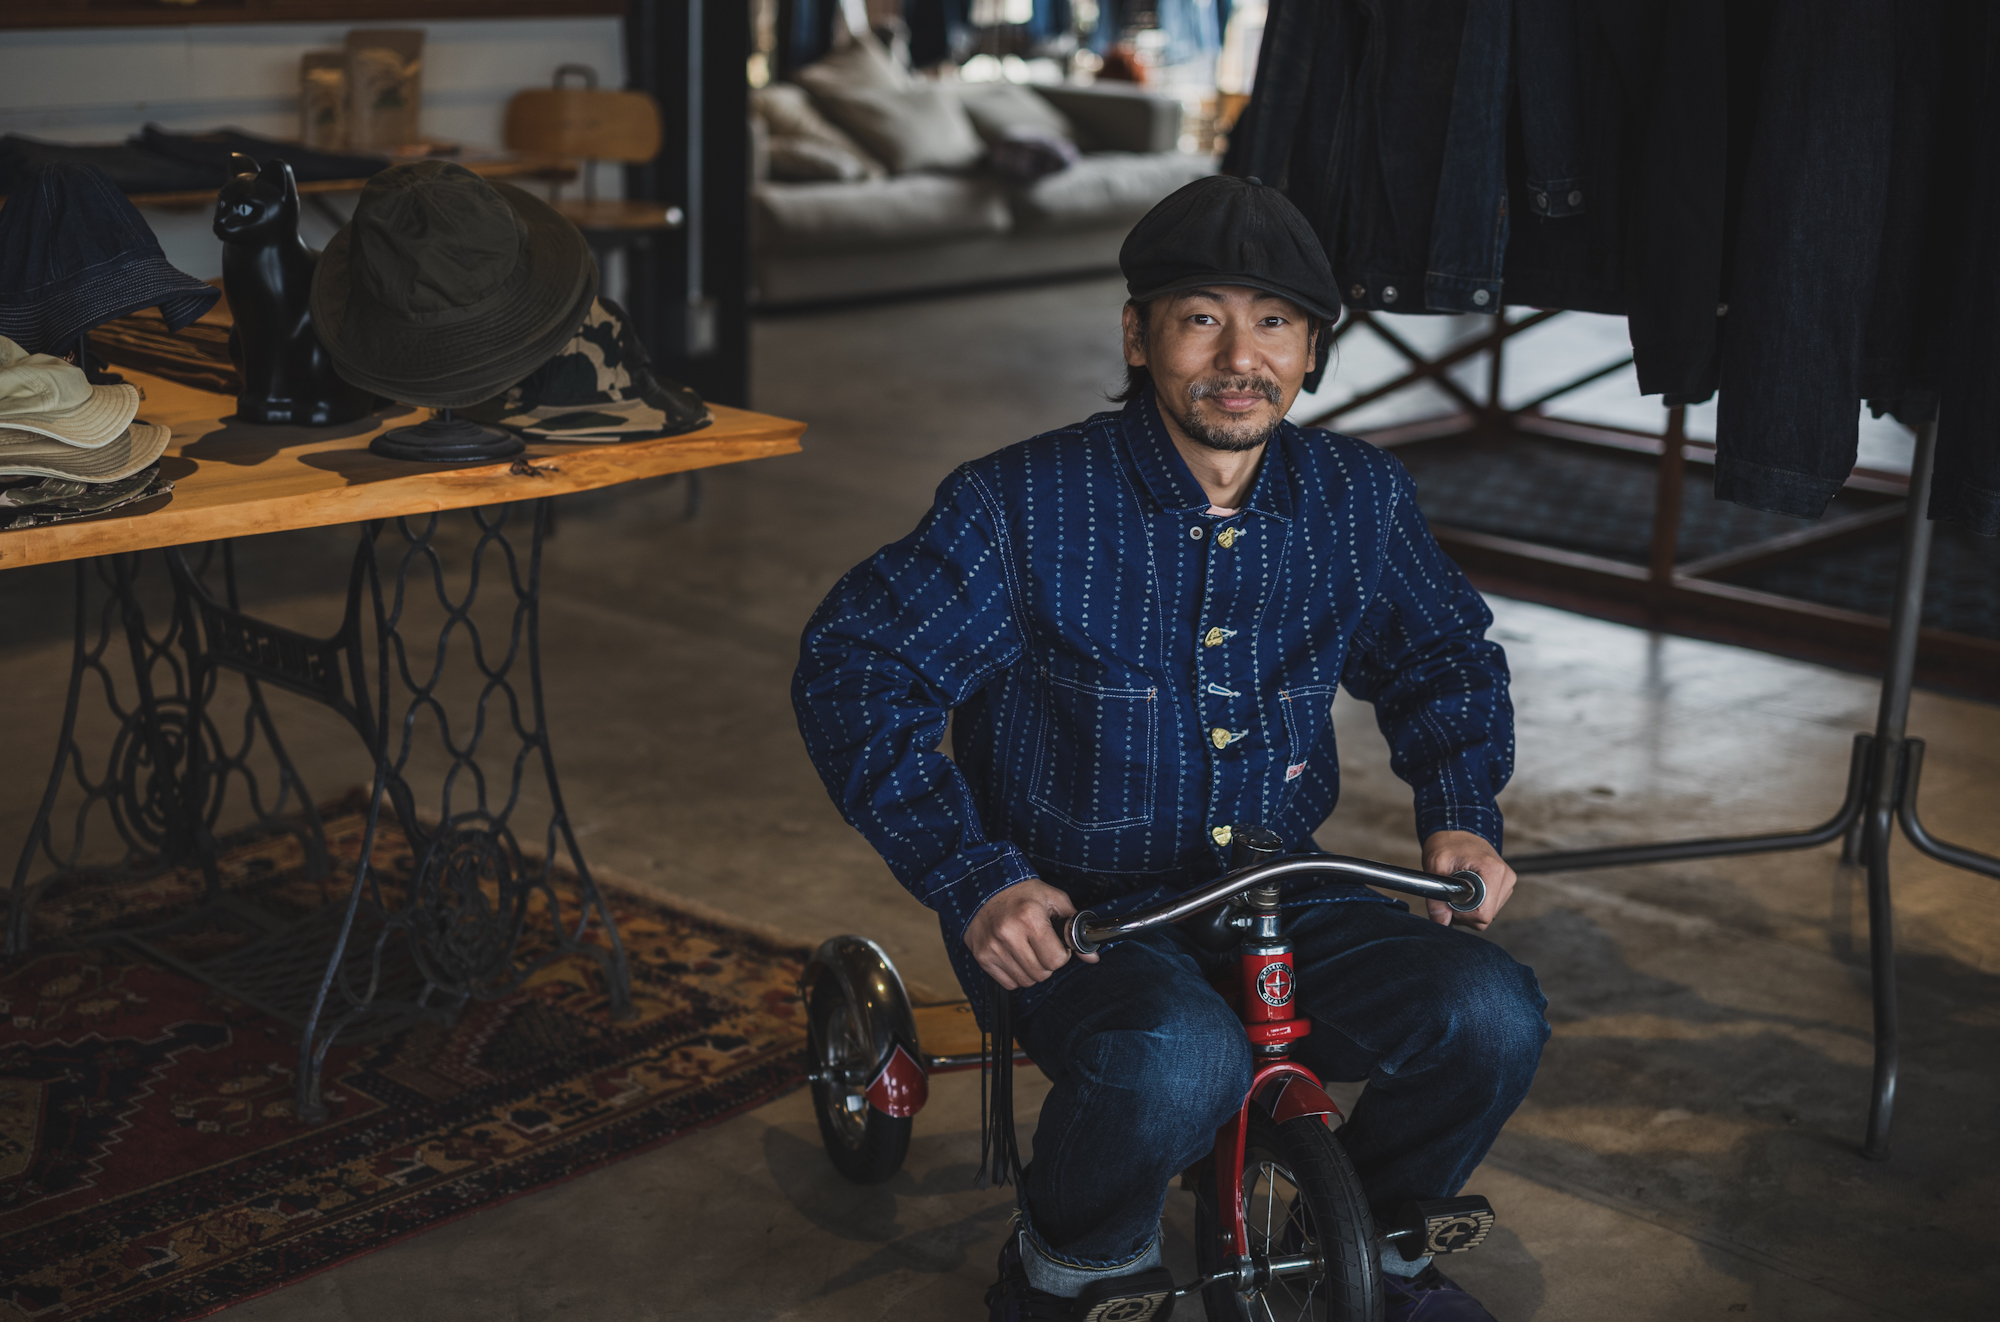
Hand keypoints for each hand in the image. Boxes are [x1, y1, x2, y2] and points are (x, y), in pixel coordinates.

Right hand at [964, 879, 1097, 989]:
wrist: (986, 886)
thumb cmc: (1023, 893)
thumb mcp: (1055, 900)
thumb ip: (1075, 928)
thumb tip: (1092, 956)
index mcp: (1029, 917)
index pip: (1056, 960)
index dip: (1062, 954)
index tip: (1056, 943)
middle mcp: (1008, 933)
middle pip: (1041, 974)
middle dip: (1047, 963)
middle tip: (1041, 945)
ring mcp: (992, 947)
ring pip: (1026, 981)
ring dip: (1032, 970)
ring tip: (1028, 949)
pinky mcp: (981, 957)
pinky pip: (1009, 983)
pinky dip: (1016, 974)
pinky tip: (1014, 955)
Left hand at [1420, 830, 1514, 930]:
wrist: (1456, 830)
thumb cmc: (1446, 844)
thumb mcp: (1435, 866)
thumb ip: (1436, 898)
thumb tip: (1441, 922)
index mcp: (1493, 871)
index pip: (1483, 914)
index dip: (1463, 914)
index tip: (1450, 902)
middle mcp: (1506, 877)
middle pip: (1486, 917)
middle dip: (1465, 912)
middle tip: (1451, 894)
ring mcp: (1507, 882)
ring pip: (1488, 914)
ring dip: (1470, 909)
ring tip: (1459, 889)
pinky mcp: (1504, 885)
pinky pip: (1490, 907)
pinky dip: (1476, 904)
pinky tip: (1467, 890)